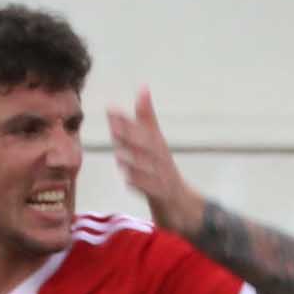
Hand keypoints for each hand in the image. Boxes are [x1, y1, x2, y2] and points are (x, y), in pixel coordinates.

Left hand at [102, 85, 206, 239]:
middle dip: (131, 136)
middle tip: (113, 126)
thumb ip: (147, 117)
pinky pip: (152, 191)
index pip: (144, 129)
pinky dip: (140, 185)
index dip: (128, 120)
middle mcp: (162, 159)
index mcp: (158, 145)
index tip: (111, 109)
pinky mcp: (163, 196)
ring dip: (135, 161)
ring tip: (119, 154)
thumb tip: (143, 87)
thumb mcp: (156, 142)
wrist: (182, 206)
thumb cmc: (163, 171)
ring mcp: (164, 178)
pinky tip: (127, 181)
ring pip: (150, 168)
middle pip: (148, 146)